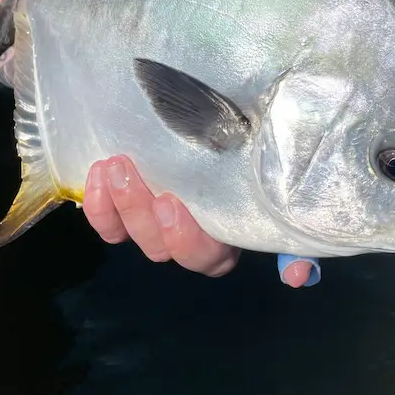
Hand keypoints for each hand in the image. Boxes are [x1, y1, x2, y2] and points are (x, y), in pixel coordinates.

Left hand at [83, 155, 319, 287]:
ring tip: (113, 165)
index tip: (172, 202)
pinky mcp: (128, 211)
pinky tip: (97, 173)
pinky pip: (108, 224)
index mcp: (227, 236)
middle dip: (141, 211)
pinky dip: (98, 206)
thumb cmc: (254, 152)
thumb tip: (298, 275)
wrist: (221, 119)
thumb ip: (292, 230)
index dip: (186, 238)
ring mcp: (156, 225)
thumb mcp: (279, 185)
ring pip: (133, 234)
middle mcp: (190, 238)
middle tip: (128, 170)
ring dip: (119, 203)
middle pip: (162, 247)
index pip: (208, 257)